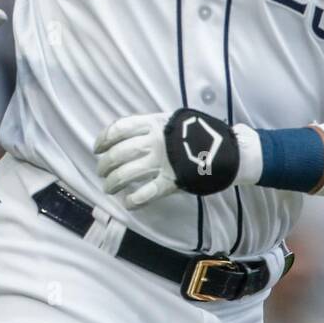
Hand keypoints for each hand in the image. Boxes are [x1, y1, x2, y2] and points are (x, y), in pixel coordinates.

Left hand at [93, 108, 241, 208]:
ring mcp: (163, 162)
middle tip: (102, 172)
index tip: (97, 148)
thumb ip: (152, 125)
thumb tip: (126, 133)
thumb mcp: (174, 120)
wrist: (226, 149)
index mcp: (155, 124)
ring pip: (127, 174)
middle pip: (119, 154)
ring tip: (109, 188)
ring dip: (113, 183)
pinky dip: (134, 199)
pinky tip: (128, 202)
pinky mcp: (172, 181)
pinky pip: (147, 193)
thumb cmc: (198, 134)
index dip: (104, 139)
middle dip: (105, 165)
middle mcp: (155, 142)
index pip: (120, 128)